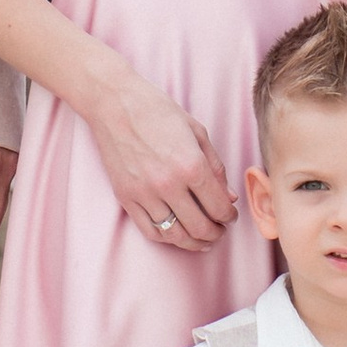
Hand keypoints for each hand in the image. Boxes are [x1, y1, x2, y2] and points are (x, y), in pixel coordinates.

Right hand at [88, 65, 237, 252]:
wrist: (115, 103)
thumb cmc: (158, 111)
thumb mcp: (197, 132)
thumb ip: (216, 167)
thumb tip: (228, 198)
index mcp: (191, 165)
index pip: (219, 207)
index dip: (229, 217)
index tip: (230, 216)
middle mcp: (169, 184)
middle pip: (200, 227)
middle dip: (215, 234)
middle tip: (220, 231)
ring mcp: (145, 193)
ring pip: (175, 235)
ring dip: (194, 242)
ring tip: (202, 239)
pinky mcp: (126, 198)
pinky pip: (150, 230)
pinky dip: (167, 238)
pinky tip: (177, 233)